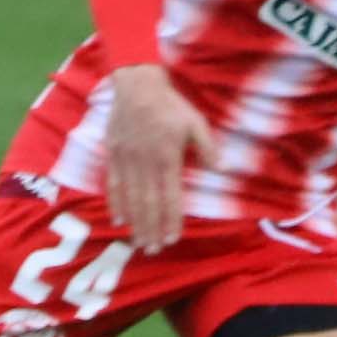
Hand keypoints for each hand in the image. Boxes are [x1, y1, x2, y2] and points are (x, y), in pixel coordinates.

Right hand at [104, 64, 212, 249]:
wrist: (137, 86)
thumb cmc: (171, 105)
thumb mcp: (196, 123)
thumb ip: (208, 149)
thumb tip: (224, 171)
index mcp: (167, 158)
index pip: (170, 197)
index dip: (171, 220)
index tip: (173, 238)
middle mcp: (145, 164)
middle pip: (147, 203)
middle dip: (151, 229)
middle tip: (153, 249)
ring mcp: (126, 160)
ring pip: (129, 198)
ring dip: (134, 222)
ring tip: (137, 241)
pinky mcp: (112, 155)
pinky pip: (112, 184)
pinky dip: (115, 203)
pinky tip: (118, 219)